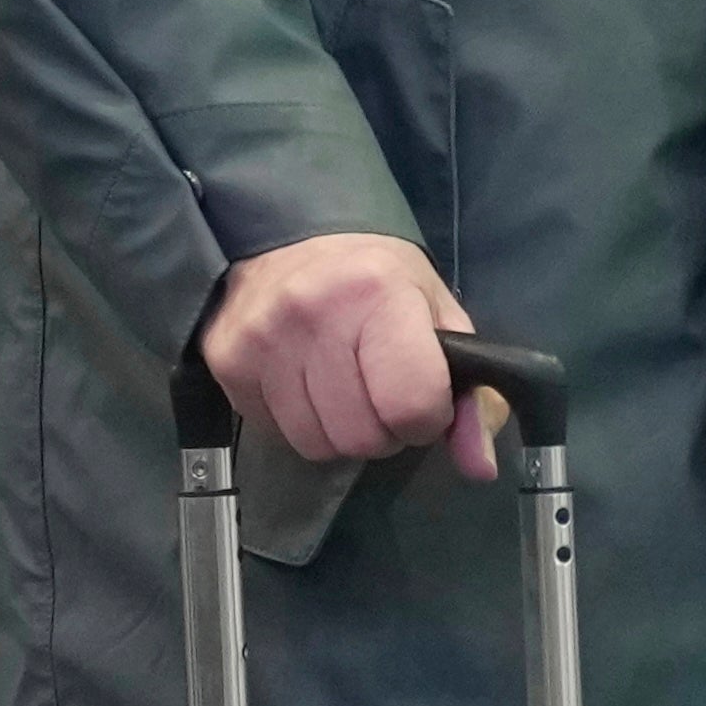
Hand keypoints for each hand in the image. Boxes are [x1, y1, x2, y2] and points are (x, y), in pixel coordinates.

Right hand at [200, 229, 502, 478]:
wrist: (289, 237)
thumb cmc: (376, 278)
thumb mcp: (440, 319)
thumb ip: (471, 396)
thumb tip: (480, 467)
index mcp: (378, 293)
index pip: (410, 405)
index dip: (426, 417)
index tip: (421, 395)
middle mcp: (313, 312)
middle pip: (361, 437)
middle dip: (382, 429)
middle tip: (378, 390)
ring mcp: (261, 337)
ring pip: (316, 445)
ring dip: (338, 430)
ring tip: (341, 386)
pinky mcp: (226, 359)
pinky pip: (276, 434)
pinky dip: (298, 421)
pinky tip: (303, 382)